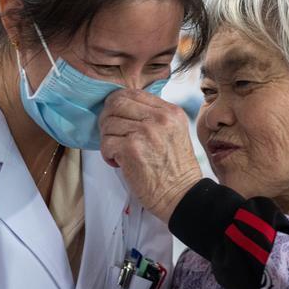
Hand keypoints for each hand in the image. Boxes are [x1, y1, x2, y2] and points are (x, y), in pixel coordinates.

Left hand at [100, 89, 202, 223]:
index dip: (118, 104)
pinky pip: (106, 143)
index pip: (133, 93)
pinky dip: (107, 154)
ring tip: (118, 152)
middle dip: (108, 118)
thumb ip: (155, 117)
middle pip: (116, 103)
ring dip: (108, 140)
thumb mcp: (174, 133)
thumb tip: (124, 108)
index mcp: (170, 112)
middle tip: (111, 134)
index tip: (116, 116)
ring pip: (108, 124)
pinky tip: (118, 162)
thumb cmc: (176, 170)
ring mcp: (145, 132)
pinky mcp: (131, 149)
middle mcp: (159, 118)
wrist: (181, 196)